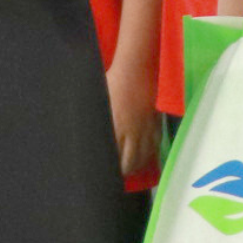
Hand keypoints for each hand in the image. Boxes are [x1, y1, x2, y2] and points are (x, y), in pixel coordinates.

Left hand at [106, 62, 158, 179]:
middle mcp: (131, 132)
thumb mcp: (98, 102)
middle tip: (116, 174)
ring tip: (130, 168)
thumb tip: (86, 137)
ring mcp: (145, 128)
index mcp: (114, 127)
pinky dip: (149, 154)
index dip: (109, 169)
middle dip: (123, 172)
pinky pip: (154, 145)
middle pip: (129, 163)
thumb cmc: (113, 82)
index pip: (112, 158)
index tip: (103, 172)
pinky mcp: (156, 123)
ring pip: (143, 156)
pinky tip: (144, 155)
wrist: (137, 68)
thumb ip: (97, 121)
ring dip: (136, 165)